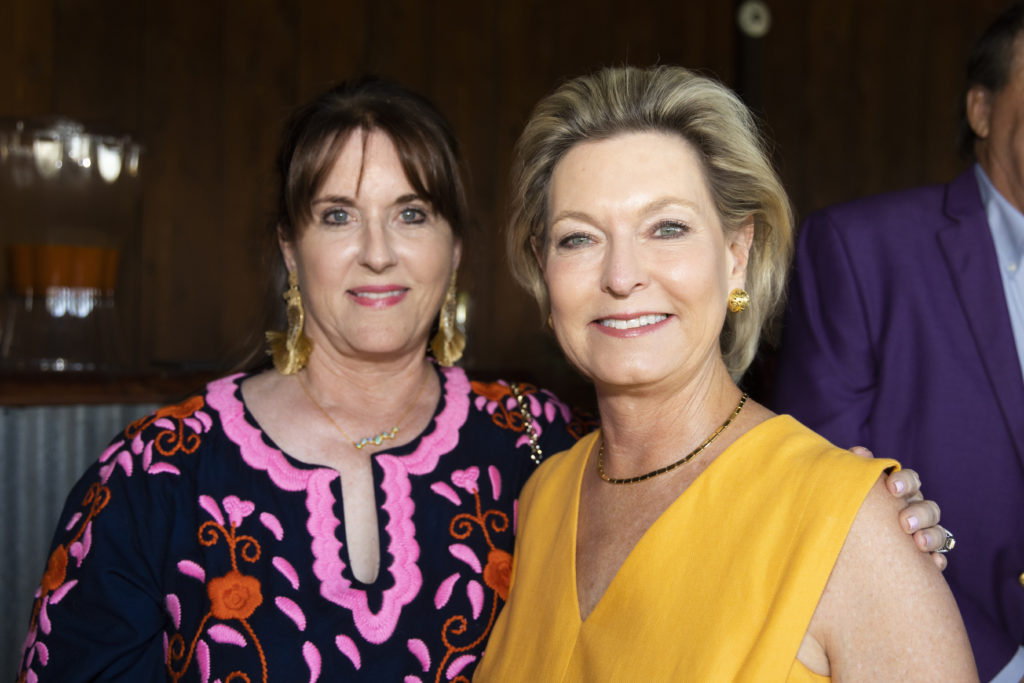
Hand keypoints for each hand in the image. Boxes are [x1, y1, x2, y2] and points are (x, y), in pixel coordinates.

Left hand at [849, 446, 948, 570]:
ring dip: (932, 536)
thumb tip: (859, 452)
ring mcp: (924, 535)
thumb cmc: (855, 510)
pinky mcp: (926, 559)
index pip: (910, 481)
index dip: (905, 481)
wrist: (851, 547)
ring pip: (939, 532)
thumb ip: (858, 472)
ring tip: (919, 544)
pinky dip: (938, 560)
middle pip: (929, 508)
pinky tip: (933, 563)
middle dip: (919, 513)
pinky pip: (939, 558)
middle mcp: (915, 511)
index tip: (892, 487)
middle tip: (905, 523)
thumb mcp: (854, 491)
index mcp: (900, 493)